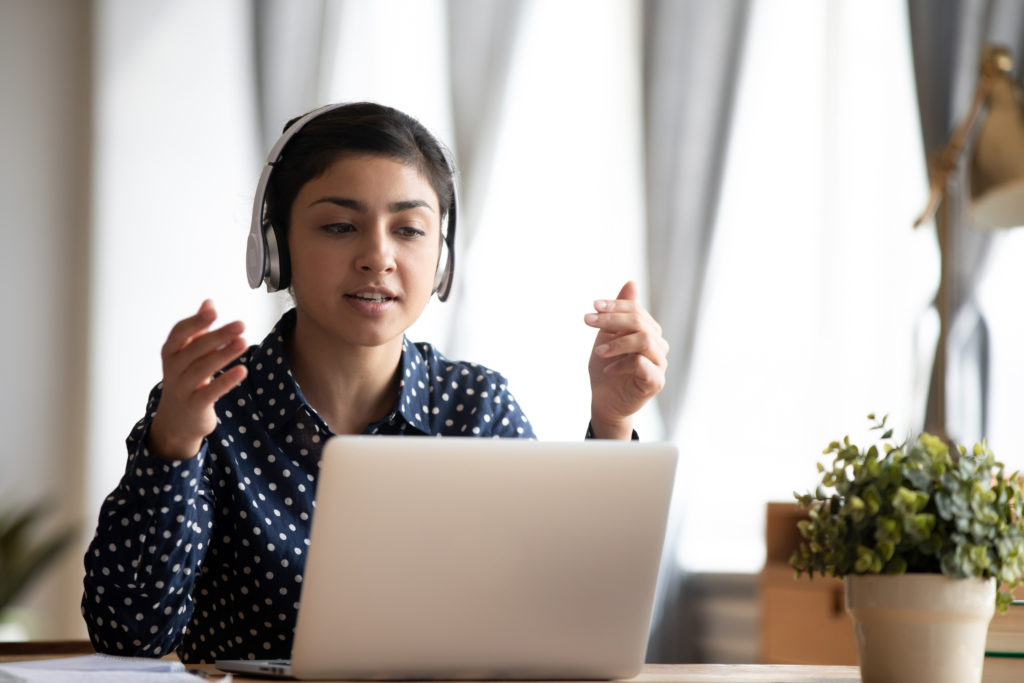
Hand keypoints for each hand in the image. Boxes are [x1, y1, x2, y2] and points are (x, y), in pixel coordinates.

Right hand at [148, 300, 247, 459]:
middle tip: (241, 325)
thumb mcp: (188, 354)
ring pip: (202, 369)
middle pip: (195, 349)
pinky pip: (209, 392)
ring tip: (244, 342)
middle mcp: (172, 369)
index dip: (196, 322)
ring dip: (224, 355)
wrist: (177, 420)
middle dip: (218, 336)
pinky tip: (242, 370)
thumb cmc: (186, 379)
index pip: (179, 333)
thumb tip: (208, 303)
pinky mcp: (194, 406)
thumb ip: (198, 330)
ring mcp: (182, 388)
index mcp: (171, 352)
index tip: (214, 311)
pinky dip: (226, 381)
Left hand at [584, 281, 667, 439]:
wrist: (605, 401)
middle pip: (640, 323)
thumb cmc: (607, 368)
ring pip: (643, 340)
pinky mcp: (656, 382)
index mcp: (648, 331)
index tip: (593, 306)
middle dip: (612, 319)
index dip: (615, 305)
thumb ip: (619, 313)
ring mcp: (659, 364)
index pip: (636, 310)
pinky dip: (621, 364)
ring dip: (617, 342)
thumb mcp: (608, 337)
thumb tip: (631, 282)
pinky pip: (642, 364)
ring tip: (598, 351)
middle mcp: (658, 345)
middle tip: (588, 321)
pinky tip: (607, 368)